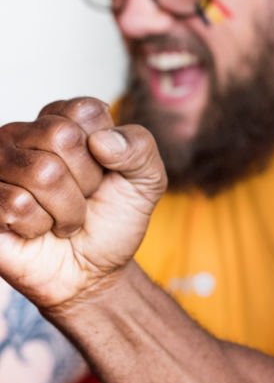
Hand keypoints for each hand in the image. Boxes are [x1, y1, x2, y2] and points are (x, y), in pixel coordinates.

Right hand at [0, 98, 165, 313]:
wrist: (93, 271)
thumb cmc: (114, 219)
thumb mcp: (147, 180)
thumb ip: (140, 148)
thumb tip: (102, 140)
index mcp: (62, 119)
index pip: (85, 111)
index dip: (107, 150)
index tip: (105, 171)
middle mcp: (23, 135)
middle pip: (62, 137)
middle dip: (86, 181)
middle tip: (82, 198)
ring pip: (42, 172)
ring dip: (66, 209)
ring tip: (61, 216)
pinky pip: (16, 204)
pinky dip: (40, 226)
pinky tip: (37, 229)